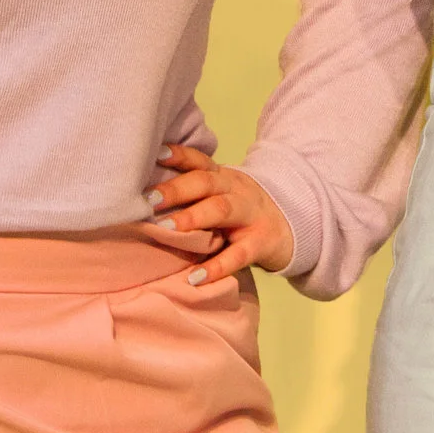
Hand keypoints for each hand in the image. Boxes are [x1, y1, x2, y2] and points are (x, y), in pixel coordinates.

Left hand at [146, 144, 294, 282]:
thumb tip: (141, 199)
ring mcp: (251, 215)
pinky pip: (239, 254)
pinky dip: (217, 266)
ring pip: (222, 209)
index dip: (178, 156)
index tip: (155, 154)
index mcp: (224, 178)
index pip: (199, 162)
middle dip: (176, 189)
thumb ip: (194, 194)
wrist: (291, 228)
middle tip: (148, 199)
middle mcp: (237, 190)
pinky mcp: (261, 242)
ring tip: (165, 229)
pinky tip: (195, 278)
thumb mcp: (223, 195)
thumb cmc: (242, 214)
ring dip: (193, 217)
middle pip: (205, 182)